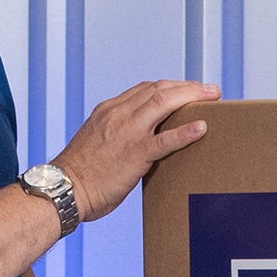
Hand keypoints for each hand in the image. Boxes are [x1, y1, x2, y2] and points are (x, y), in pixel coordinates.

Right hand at [54, 80, 219, 222]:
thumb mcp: (97, 140)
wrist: (63, 190)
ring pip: (164, 103)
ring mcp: (127, 131)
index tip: (188, 89)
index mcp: (109, 110)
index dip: (171, 86)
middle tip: (209, 89)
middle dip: (188, 86)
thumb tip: (141, 138)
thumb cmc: (80, 174)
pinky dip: (185, 132)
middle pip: (159, 89)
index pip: (145, 88)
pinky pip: (165, 139)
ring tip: (213, 98)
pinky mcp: (135, 153)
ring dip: (192, 97)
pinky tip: (202, 127)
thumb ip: (117, 133)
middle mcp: (118, 114)